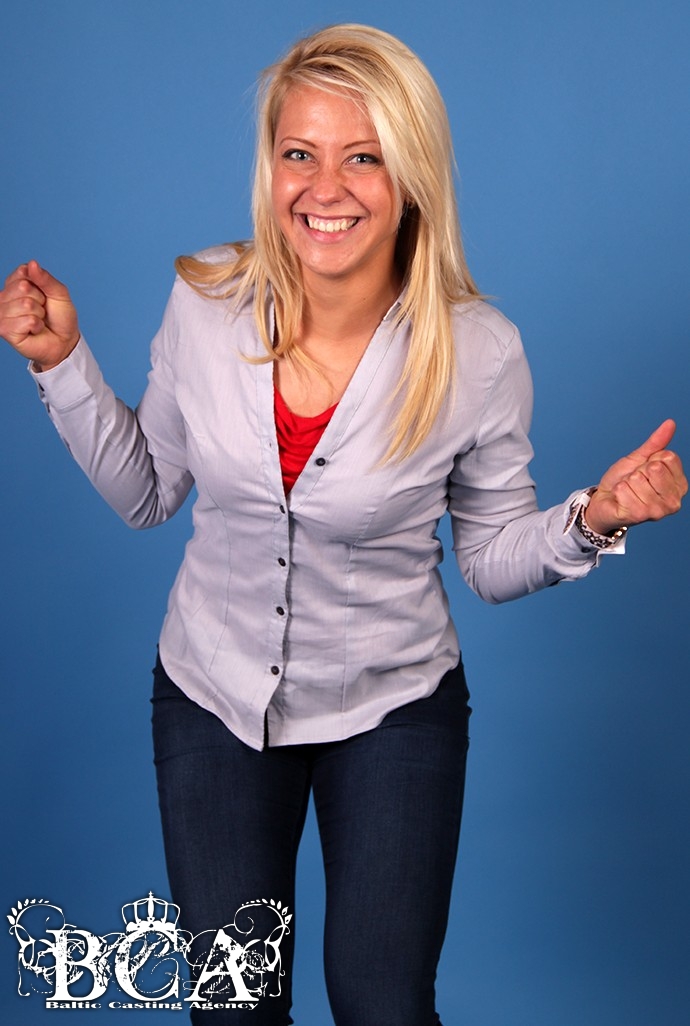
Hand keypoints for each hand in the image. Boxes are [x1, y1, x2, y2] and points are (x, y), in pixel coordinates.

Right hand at [0, 261, 79, 370]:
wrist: (64, 341)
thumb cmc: (60, 317)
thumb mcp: (59, 293)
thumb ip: (46, 278)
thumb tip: (32, 263)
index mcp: (15, 283)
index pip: (23, 272)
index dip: (40, 285)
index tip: (44, 296)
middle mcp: (5, 297)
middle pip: (22, 287)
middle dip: (40, 300)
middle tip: (42, 311)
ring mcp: (3, 313)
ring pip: (25, 304)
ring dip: (39, 315)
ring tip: (38, 321)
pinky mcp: (4, 329)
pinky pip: (26, 320)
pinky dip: (36, 326)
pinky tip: (34, 330)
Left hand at [586, 420, 686, 534]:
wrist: (604, 500)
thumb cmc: (624, 480)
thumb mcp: (640, 459)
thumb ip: (656, 443)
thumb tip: (670, 423)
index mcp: (679, 484)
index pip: (668, 457)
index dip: (650, 459)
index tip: (645, 471)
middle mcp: (673, 501)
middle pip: (654, 467)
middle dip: (638, 471)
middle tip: (634, 482)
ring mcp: (658, 511)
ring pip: (637, 479)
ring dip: (626, 482)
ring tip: (628, 491)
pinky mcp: (639, 516)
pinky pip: (624, 489)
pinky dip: (618, 491)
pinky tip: (621, 499)